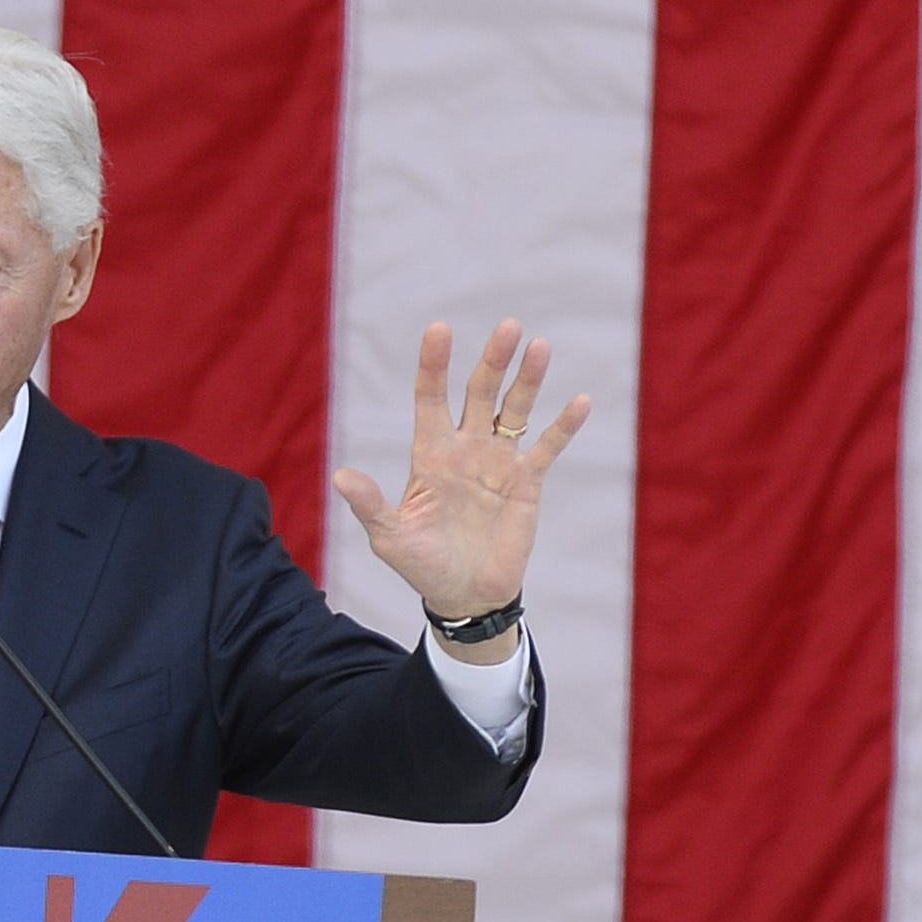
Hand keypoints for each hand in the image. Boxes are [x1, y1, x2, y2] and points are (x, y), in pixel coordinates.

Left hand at [331, 319, 588, 657]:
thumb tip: (340, 477)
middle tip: (508, 326)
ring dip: (528, 380)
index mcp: (430, 455)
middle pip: (479, 393)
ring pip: (515, 410)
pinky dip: (564, 426)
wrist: (465, 595)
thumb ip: (371, 505)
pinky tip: (581, 400)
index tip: (439, 329)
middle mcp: (465, 449)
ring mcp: (498, 462)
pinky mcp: (526, 482)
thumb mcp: (390, 537)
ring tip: (540, 346)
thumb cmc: (421, 565)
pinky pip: (547, 448)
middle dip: (493, 361)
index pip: (430, 399)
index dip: (434, 366)